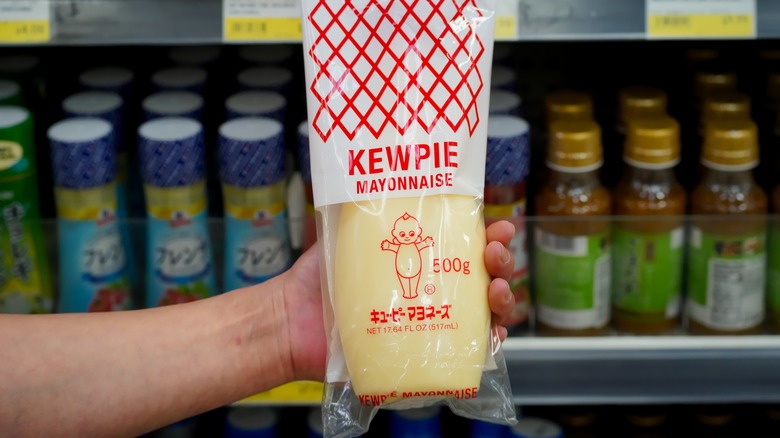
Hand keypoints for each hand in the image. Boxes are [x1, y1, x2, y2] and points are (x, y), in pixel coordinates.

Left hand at [280, 220, 516, 381]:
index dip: (491, 235)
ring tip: (495, 290)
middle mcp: (434, 289)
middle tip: (494, 254)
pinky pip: (466, 352)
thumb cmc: (320, 278)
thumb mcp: (346, 234)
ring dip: (503, 299)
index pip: (468, 244)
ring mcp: (432, 322)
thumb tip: (381, 173)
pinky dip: (488, 344)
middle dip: (501, 262)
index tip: (498, 225)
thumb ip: (365, 208)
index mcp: (422, 258)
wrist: (294, 320)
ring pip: (485, 312)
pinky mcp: (424, 353)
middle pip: (485, 277)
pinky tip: (493, 334)